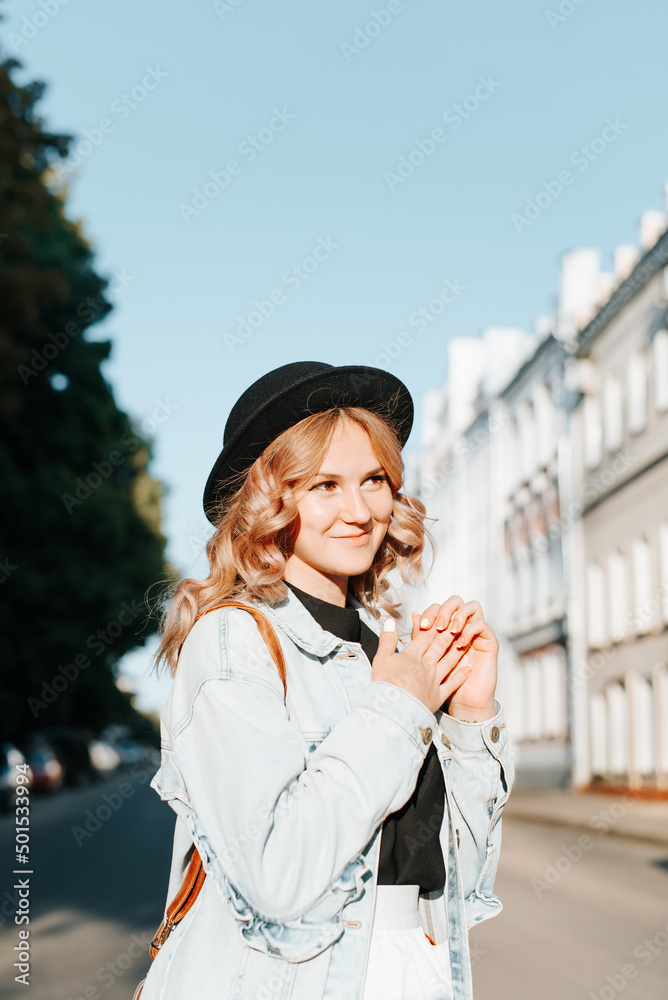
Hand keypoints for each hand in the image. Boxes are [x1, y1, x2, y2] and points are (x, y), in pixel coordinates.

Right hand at [371, 610, 474, 715]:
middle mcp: (426, 665)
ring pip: (448, 662)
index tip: (441, 617)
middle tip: (457, 624)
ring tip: (465, 641)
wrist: (395, 710)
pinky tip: (468, 669)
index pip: (424, 637)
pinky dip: (461, 676)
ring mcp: (434, 680)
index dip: (433, 626)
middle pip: (439, 646)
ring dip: (456, 651)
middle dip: (448, 634)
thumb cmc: (386, 685)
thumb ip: (387, 639)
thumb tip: (390, 622)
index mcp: (411, 656)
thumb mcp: (381, 658)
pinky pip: (452, 684)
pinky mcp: (438, 696)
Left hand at [412, 596, 497, 720]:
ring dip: (460, 615)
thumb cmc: (443, 680)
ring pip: (472, 607)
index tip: (422, 627)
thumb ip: (420, 637)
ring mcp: (476, 632)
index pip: (438, 607)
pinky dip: (470, 630)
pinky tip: (461, 644)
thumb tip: (414, 614)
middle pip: (455, 602)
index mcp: (446, 627)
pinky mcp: (489, 642)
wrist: (462, 701)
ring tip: (451, 630)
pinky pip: (482, 625)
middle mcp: (463, 626)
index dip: (430, 612)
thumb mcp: (426, 657)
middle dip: (445, 610)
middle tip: (438, 625)